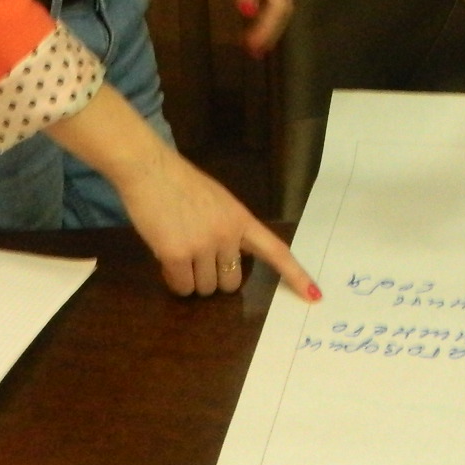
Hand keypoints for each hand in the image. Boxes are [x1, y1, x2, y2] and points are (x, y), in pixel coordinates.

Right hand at [49, 89, 318, 300]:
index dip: (296, 275)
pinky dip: (173, 280)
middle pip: (231, 284)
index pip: (275, 251)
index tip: (315, 295)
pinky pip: (181, 287)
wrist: (149, 169)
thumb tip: (231, 262)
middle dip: (214, 279)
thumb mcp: (218, 202)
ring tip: (179, 250)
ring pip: (205, 289)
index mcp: (241, 219)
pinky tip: (166, 257)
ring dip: (191, 280)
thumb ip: (229, 228)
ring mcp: (202, 245)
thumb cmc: (180, 184)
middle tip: (197, 258)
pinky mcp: (176, 254)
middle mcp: (227, 234)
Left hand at [165, 0, 292, 55]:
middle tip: (253, 53)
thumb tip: (249, 13)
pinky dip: (264, 12)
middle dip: (270, 32)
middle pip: (283, 7)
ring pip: (279, 2)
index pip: (279, 7)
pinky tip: (252, 20)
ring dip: (268, 24)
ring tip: (253, 43)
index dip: (268, 30)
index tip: (253, 49)